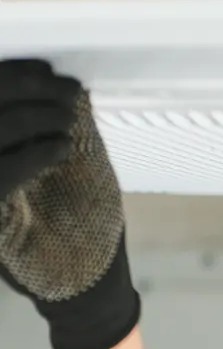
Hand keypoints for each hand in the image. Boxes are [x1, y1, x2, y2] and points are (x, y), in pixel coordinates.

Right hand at [0, 58, 139, 348]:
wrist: (89, 278)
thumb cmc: (83, 219)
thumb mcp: (78, 162)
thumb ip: (65, 123)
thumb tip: (62, 80)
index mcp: (5, 148)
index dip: (15, 77)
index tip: (46, 70)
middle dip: (28, 91)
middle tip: (66, 91)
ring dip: (34, 117)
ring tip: (68, 120)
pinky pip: (1, 175)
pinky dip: (33, 155)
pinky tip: (62, 149)